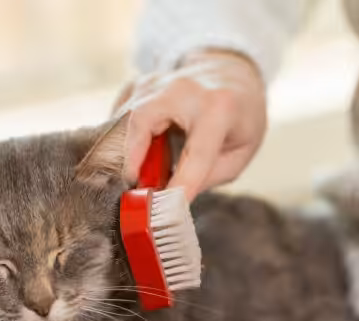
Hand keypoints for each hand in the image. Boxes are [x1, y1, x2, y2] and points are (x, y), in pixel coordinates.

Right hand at [115, 50, 267, 200]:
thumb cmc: (239, 118)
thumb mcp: (239, 152)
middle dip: (129, 159)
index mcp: (220, 108)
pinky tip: (131, 157)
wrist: (230, 72)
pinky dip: (119, 142)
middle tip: (127, 190)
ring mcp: (156, 82)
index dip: (180, 184)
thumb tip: (168, 199)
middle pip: (141, 121)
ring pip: (124, 120)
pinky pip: (118, 117)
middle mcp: (184, 89)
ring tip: (130, 179)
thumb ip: (206, 176)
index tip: (165, 211)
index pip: (196, 153)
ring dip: (122, 154)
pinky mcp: (138, 86)